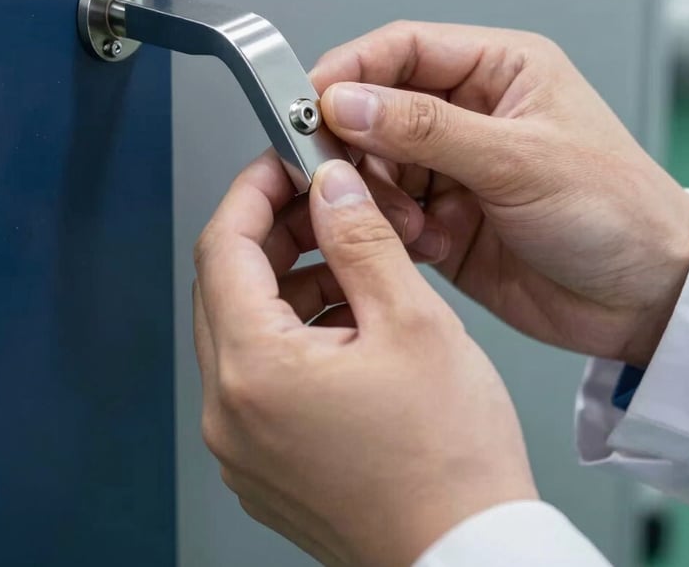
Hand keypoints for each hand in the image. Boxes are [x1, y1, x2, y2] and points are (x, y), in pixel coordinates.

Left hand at [194, 153, 536, 566]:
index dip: (254, 191)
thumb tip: (331, 187)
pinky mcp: (264, 462)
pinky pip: (258, 373)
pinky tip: (346, 319)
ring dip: (287, 281)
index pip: (222, 247)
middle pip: (227, 286)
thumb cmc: (451, 463)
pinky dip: (292, 332)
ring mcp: (242, 445)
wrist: (466, 557)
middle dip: (274, 233)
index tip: (284, 162)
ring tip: (349, 262)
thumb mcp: (413, 322)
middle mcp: (230, 414)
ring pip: (243, 328)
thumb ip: (362, 239)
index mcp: (255, 372)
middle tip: (324, 205)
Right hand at [312, 21, 688, 368]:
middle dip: (355, 142)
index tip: (309, 101)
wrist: (644, 301)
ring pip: (376, 164)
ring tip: (406, 221)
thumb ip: (426, 129)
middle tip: (335, 170)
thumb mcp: (520, 160)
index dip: (350, 71)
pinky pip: (389, 213)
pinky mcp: (443, 217)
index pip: (402, 50)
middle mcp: (470, 114)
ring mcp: (453, 167)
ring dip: (376, 194)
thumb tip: (348, 101)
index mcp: (499, 71)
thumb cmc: (616, 211)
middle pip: (377, 108)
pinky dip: (392, 230)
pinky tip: (426, 242)